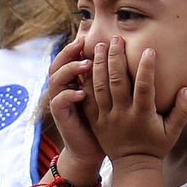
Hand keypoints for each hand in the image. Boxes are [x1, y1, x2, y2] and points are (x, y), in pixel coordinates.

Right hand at [47, 37, 103, 174]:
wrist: (92, 149)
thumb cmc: (106, 122)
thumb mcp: (109, 97)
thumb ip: (113, 78)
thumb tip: (131, 56)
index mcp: (76, 81)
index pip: (71, 57)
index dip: (77, 46)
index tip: (93, 37)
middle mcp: (65, 88)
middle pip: (58, 62)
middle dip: (69, 51)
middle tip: (84, 42)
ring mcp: (60, 101)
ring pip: (55, 78)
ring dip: (69, 69)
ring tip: (86, 65)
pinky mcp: (60, 116)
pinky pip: (58, 101)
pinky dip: (68, 95)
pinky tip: (81, 93)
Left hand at [85, 38, 186, 161]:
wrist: (133, 166)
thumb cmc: (156, 146)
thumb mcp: (173, 132)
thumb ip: (182, 111)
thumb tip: (186, 90)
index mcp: (142, 115)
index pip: (144, 87)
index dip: (146, 68)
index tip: (148, 50)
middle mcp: (123, 114)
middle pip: (117, 82)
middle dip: (116, 58)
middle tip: (116, 38)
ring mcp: (107, 117)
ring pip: (100, 87)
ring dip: (99, 64)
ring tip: (99, 45)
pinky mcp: (95, 120)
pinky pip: (88, 98)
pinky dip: (86, 81)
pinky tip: (85, 65)